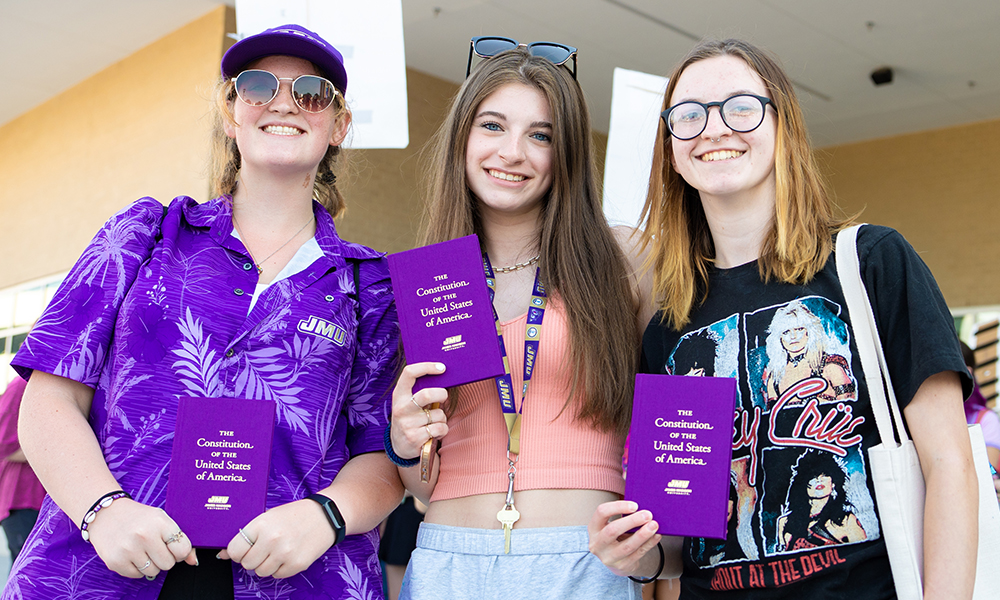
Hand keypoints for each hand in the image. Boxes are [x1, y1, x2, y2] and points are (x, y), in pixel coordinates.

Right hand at [87, 499, 196, 578]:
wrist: (106, 514)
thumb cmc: (138, 517)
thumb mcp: (161, 520)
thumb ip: (180, 540)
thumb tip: (194, 561)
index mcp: (159, 522)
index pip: (183, 549)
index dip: (179, 550)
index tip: (172, 546)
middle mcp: (144, 536)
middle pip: (168, 564)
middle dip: (164, 558)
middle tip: (154, 546)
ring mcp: (128, 550)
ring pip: (153, 572)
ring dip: (150, 564)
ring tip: (142, 549)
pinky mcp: (115, 562)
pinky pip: (137, 575)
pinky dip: (136, 568)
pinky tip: (131, 554)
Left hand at [219, 499, 334, 578]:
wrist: (325, 515)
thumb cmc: (294, 514)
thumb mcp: (268, 517)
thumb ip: (246, 535)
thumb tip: (222, 554)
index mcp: (261, 524)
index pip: (234, 550)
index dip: (238, 551)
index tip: (244, 549)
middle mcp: (272, 540)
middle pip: (247, 564)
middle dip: (253, 558)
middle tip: (264, 548)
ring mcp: (285, 554)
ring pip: (261, 572)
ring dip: (266, 564)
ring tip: (277, 550)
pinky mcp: (297, 564)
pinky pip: (277, 575)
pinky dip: (280, 568)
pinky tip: (288, 554)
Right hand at [390, 362, 448, 459]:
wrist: (399, 446)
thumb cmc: (409, 418)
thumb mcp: (407, 403)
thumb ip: (419, 391)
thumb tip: (442, 375)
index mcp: (398, 395)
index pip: (409, 373)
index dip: (426, 367)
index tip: (442, 368)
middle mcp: (401, 409)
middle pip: (427, 394)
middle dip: (442, 395)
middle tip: (443, 398)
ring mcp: (407, 424)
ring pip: (438, 414)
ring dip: (442, 418)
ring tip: (434, 422)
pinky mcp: (415, 438)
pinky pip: (440, 428)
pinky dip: (443, 430)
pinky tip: (435, 433)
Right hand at [588, 500, 660, 577]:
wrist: (614, 559)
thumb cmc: (615, 535)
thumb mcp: (611, 524)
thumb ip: (623, 516)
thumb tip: (642, 509)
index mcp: (593, 528)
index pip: (601, 512)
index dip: (618, 507)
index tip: (635, 505)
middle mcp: (597, 543)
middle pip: (612, 530)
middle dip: (632, 521)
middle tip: (648, 515)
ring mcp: (608, 557)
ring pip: (627, 546)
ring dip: (642, 535)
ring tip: (654, 525)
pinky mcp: (621, 566)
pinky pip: (638, 554)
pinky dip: (649, 544)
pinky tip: (656, 536)